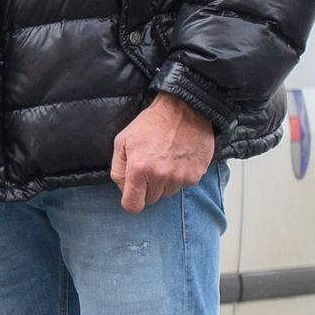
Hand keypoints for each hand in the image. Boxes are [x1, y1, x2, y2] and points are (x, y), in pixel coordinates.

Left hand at [112, 93, 217, 212]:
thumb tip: (123, 189)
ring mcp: (181, 177)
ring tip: (164, 160)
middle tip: (149, 167)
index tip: (133, 195)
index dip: (131, 201)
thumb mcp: (122, 142)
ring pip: (167, 193)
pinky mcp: (196, 174)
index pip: (133, 205)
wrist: (183, 110)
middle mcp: (161, 176)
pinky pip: (183, 185)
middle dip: (147, 188)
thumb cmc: (150, 124)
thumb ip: (118, 169)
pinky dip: (179, 176)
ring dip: (164, 182)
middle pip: (151, 199)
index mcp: (139, 169)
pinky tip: (177, 159)